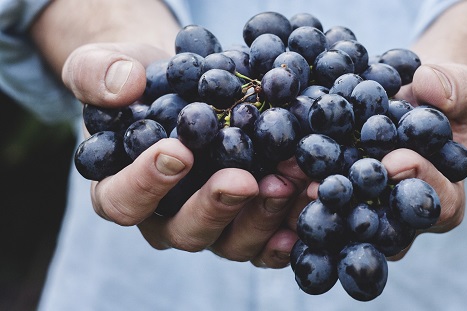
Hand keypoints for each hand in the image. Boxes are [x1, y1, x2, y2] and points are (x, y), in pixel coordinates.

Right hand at [63, 43, 310, 267]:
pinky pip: (268, 240)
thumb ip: (97, 74)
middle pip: (185, 231)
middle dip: (216, 207)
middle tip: (243, 180)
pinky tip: (309, 202)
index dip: (146, 183)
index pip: (123, 202)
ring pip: (232, 241)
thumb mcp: (104, 65)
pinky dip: (290, 225)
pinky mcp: (247, 222)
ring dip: (263, 215)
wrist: (185, 86)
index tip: (177, 151)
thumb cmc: (140, 82)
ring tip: (289, 180)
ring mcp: (211, 224)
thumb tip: (123, 87)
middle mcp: (165, 218)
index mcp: (121, 190)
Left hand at [286, 62, 466, 260]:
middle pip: (385, 228)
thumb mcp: (460, 86)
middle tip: (327, 188)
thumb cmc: (439, 99)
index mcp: (443, 198)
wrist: (407, 100)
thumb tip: (430, 86)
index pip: (439, 204)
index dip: (420, 183)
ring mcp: (367, 214)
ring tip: (292, 183)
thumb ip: (457, 88)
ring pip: (345, 224)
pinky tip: (273, 177)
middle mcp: (403, 218)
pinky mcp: (337, 203)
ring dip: (317, 206)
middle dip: (357, 206)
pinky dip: (296, 192)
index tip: (396, 160)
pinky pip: (319, 206)